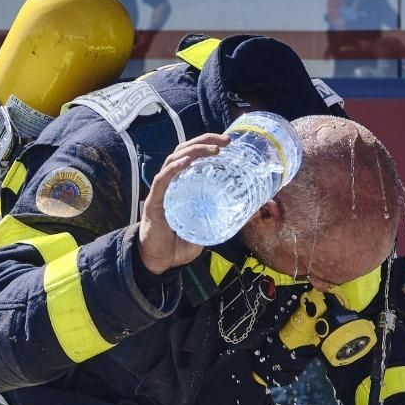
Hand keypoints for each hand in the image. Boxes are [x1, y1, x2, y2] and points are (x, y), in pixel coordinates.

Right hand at [137, 133, 228, 274]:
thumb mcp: (207, 228)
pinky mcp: (154, 201)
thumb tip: (251, 211)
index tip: (228, 142)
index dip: (208, 145)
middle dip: (205, 141)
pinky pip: (163, 179)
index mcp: (183, 184)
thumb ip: (223, 217)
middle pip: (184, 150)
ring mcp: (162, 190)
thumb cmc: (179, 244)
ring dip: (194, 150)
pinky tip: (186, 161)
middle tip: (226, 141)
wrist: (160, 262)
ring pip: (174, 159)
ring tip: (213, 149)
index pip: (193, 156)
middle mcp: (171, 182)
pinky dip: (174, 168)